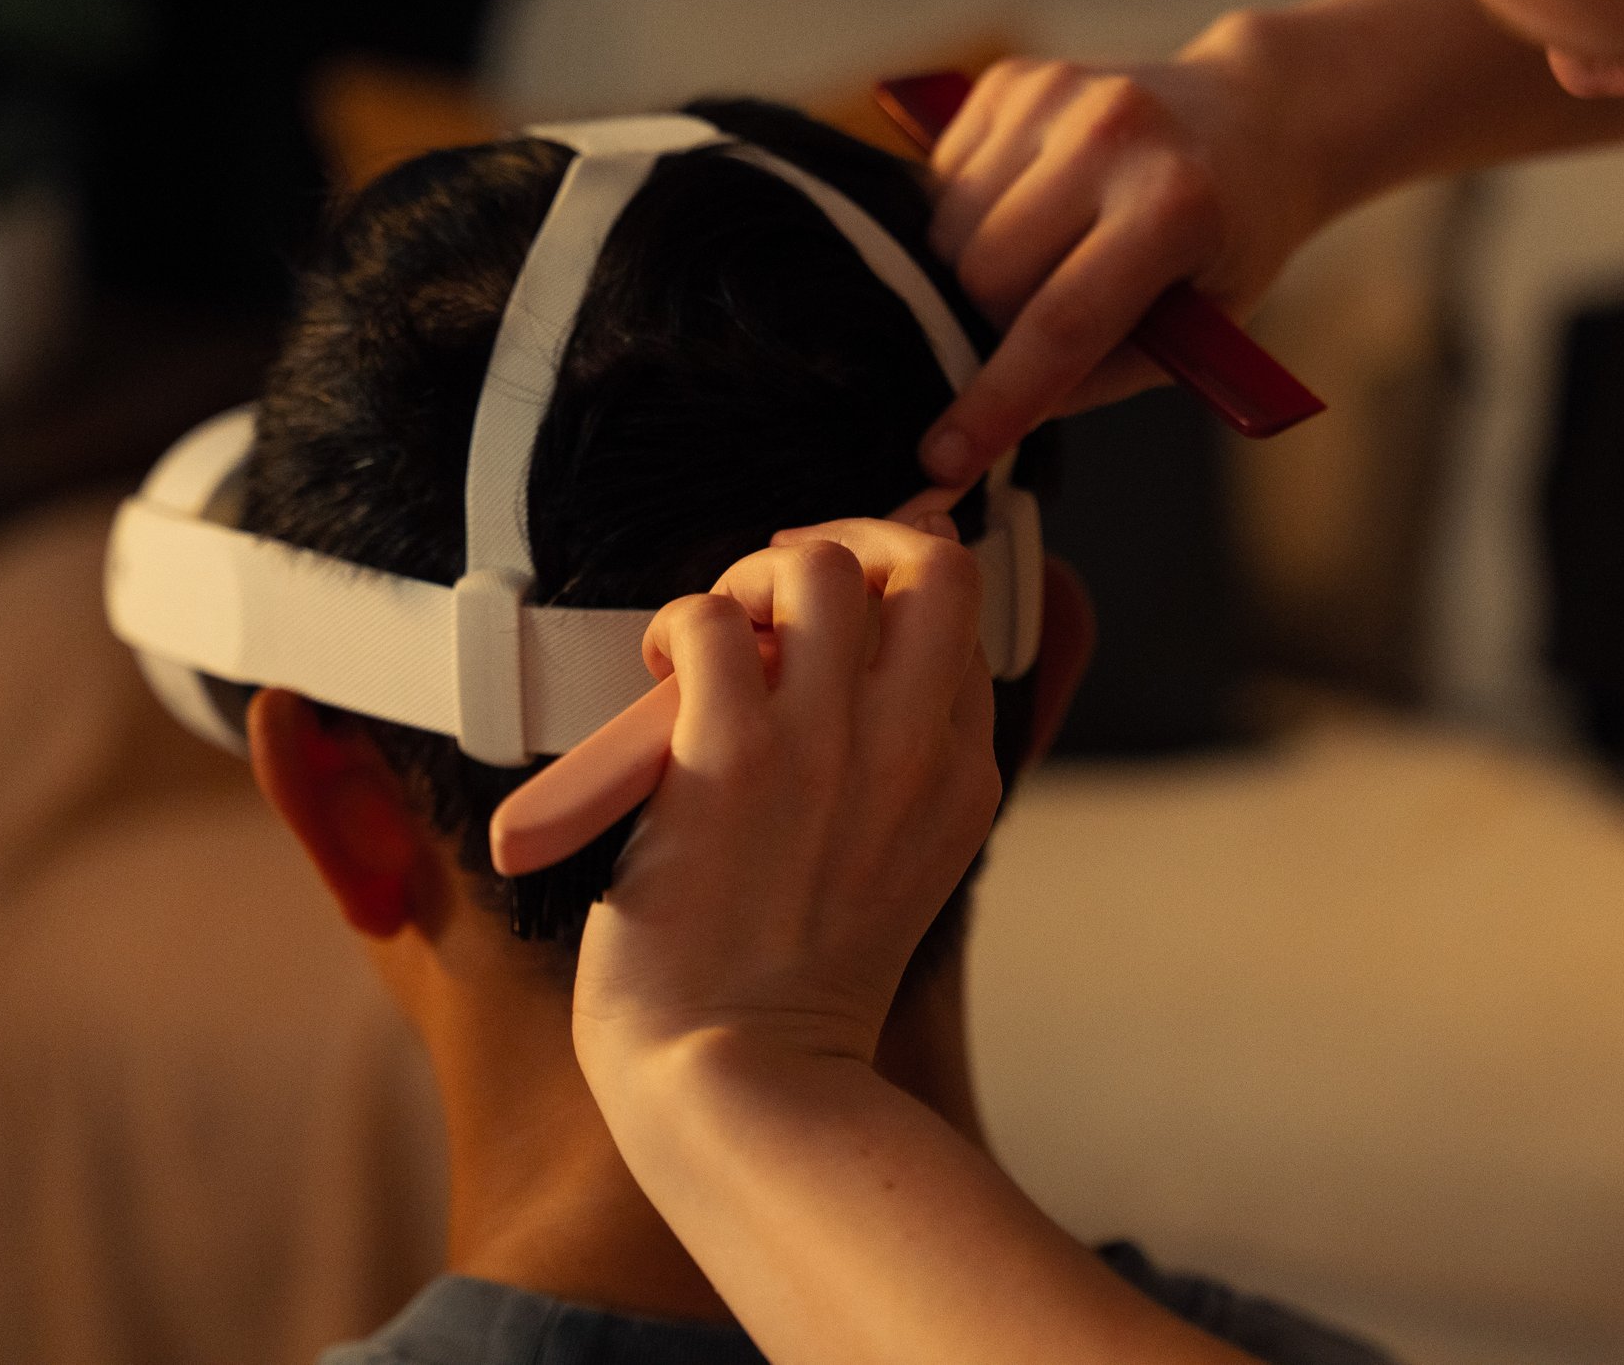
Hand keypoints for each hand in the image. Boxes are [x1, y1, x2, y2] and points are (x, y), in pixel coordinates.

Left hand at [570, 518, 999, 1075]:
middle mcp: (914, 748)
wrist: (739, 1079)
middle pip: (932, 561)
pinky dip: (679, 628)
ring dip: (753, 577)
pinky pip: (711, 621)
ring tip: (717, 641)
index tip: (831, 616)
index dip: (895, 586)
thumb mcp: (904, 866)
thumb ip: (905, 767)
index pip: (965, 617)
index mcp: (964, 776)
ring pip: (818, 567)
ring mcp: (827, 747)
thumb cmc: (794, 981)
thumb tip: (873, 663)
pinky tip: (659, 680)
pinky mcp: (731, 758)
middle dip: (854, 543)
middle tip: (784, 594)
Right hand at [917, 29, 1334, 486]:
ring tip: (1044, 266)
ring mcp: (1057, 94)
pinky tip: (1031, 213)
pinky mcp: (1016, 78)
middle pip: (985, 276)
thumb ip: (1099, 377)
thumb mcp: (1201, 333)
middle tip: (1037, 334)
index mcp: (1176, 205)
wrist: (1252, 119)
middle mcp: (1112, 134)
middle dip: (990, 326)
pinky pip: (942, 179)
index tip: (942, 458)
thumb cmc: (1227, 243)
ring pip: (948, 229)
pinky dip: (967, 217)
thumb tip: (995, 413)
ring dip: (972, 273)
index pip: (1060, 324)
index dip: (995, 402)